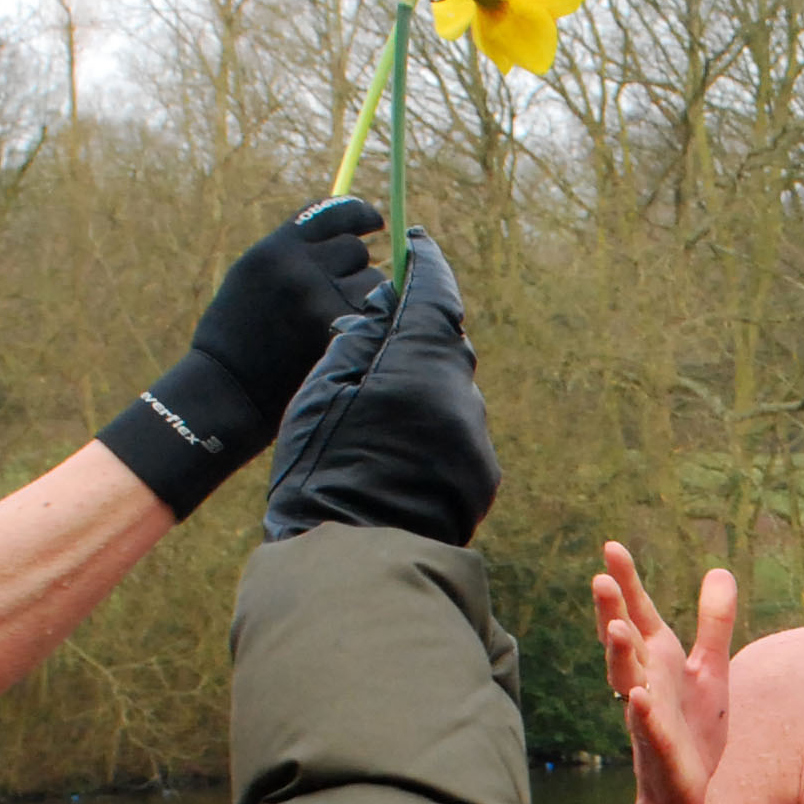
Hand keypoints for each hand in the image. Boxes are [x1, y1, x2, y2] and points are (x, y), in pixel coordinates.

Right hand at [101, 196, 388, 514]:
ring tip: (330, 326)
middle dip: (352, 269)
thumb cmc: (240, 339)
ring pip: (372, 283)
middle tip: (330, 298)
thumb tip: (351, 233)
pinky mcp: (339, 336)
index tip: (373, 222)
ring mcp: (320, 303)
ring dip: (364, 300)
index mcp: (274, 251)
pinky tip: (348, 340)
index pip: (331, 213)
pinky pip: (377, 316)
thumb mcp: (255, 280)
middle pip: (355, 249)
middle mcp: (297, 270)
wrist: (226, 393)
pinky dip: (370, 327)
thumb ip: (295, 255)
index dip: (358, 214)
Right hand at [264, 231, 501, 547]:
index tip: (414, 244)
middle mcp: (460, 394)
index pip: (435, 293)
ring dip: (425, 384)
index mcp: (420, 363)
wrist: (356, 558)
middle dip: (420, 329)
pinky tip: (399, 450)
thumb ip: (358, 338)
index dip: (424, 264)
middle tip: (384, 329)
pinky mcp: (481, 474)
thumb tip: (385, 305)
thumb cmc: (323, 470)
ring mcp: (475, 436)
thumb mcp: (321, 391)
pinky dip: (434, 426)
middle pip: (448, 341)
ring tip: (381, 409)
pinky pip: (458, 430)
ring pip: (453, 388)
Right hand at [594, 544, 732, 803]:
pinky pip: (647, 726)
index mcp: (658, 659)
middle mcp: (646, 680)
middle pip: (624, 641)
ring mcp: (648, 713)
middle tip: (600, 579)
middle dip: (612, 611)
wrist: (685, 788)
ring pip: (627, 679)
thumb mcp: (710, 668)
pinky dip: (642, 711)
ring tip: (617, 628)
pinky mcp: (659, 746)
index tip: (611, 546)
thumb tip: (719, 569)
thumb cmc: (691, 726)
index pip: (640, 613)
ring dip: (619, 655)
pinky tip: (638, 696)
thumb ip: (713, 622)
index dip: (628, 582)